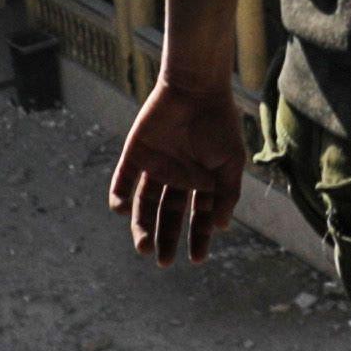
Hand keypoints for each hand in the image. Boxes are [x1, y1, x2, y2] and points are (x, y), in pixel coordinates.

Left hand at [111, 72, 251, 263]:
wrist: (195, 87)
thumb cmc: (218, 123)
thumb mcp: (231, 162)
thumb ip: (227, 194)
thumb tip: (221, 227)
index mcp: (201, 181)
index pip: (197, 217)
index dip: (198, 238)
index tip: (196, 259)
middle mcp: (176, 177)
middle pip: (167, 215)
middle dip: (166, 239)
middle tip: (163, 262)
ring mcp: (155, 166)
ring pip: (144, 204)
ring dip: (141, 226)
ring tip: (143, 247)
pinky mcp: (135, 153)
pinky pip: (123, 180)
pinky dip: (119, 195)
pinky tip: (121, 211)